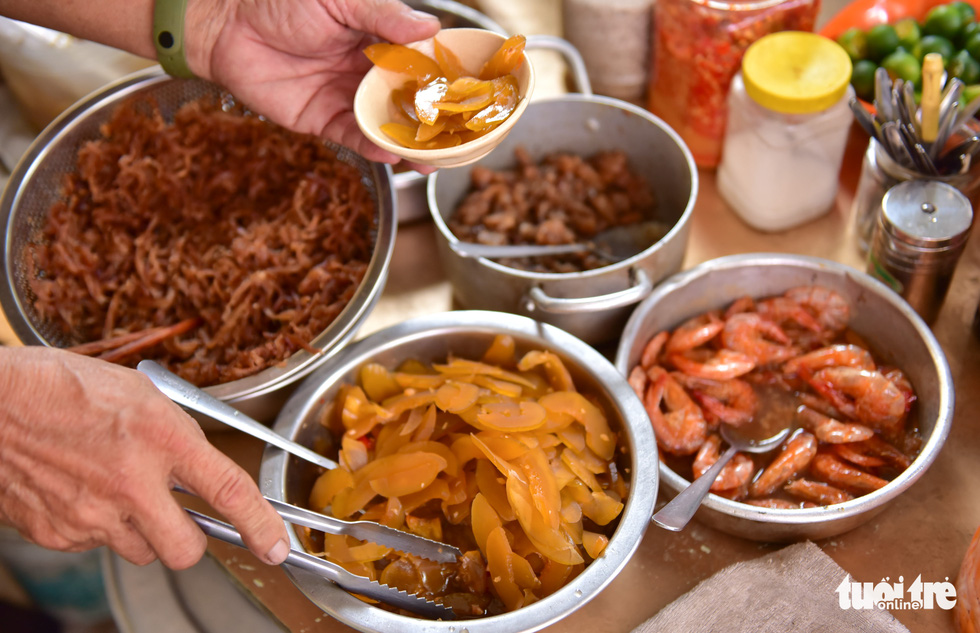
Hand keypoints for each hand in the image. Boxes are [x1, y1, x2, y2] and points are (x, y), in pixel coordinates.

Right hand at [0, 347, 288, 569]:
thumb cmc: (60, 386)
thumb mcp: (139, 392)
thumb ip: (176, 431)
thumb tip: (197, 462)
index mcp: (160, 436)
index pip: (228, 491)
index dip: (260, 525)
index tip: (275, 544)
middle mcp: (130, 482)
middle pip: (185, 550)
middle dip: (190, 541)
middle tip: (179, 517)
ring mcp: (91, 514)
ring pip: (140, 552)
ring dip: (141, 532)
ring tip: (117, 491)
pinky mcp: (58, 533)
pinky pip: (96, 545)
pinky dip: (98, 526)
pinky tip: (81, 490)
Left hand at [190, 0, 440, 165]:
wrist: (225, 25)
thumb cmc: (280, 1)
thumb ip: (384, 15)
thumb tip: (431, 28)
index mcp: (377, 38)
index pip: (419, 62)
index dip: (444, 78)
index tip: (470, 93)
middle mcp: (366, 71)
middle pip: (409, 100)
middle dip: (433, 121)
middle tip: (459, 138)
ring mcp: (345, 97)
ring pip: (385, 124)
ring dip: (409, 143)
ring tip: (432, 159)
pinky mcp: (321, 120)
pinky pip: (353, 137)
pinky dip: (372, 146)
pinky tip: (391, 154)